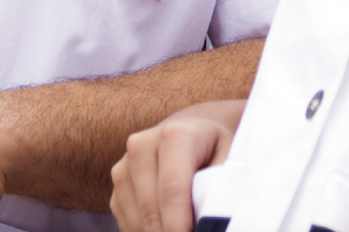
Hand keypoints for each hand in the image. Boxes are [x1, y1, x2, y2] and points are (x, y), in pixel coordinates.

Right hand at [109, 99, 244, 231]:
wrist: (192, 127)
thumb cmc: (216, 147)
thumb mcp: (230, 160)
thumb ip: (220, 189)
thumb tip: (211, 224)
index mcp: (174, 135)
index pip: (172, 189)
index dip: (178, 225)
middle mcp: (142, 145)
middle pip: (151, 209)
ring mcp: (125, 164)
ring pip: (137, 220)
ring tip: (185, 228)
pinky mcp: (118, 182)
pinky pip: (126, 222)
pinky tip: (167, 226)